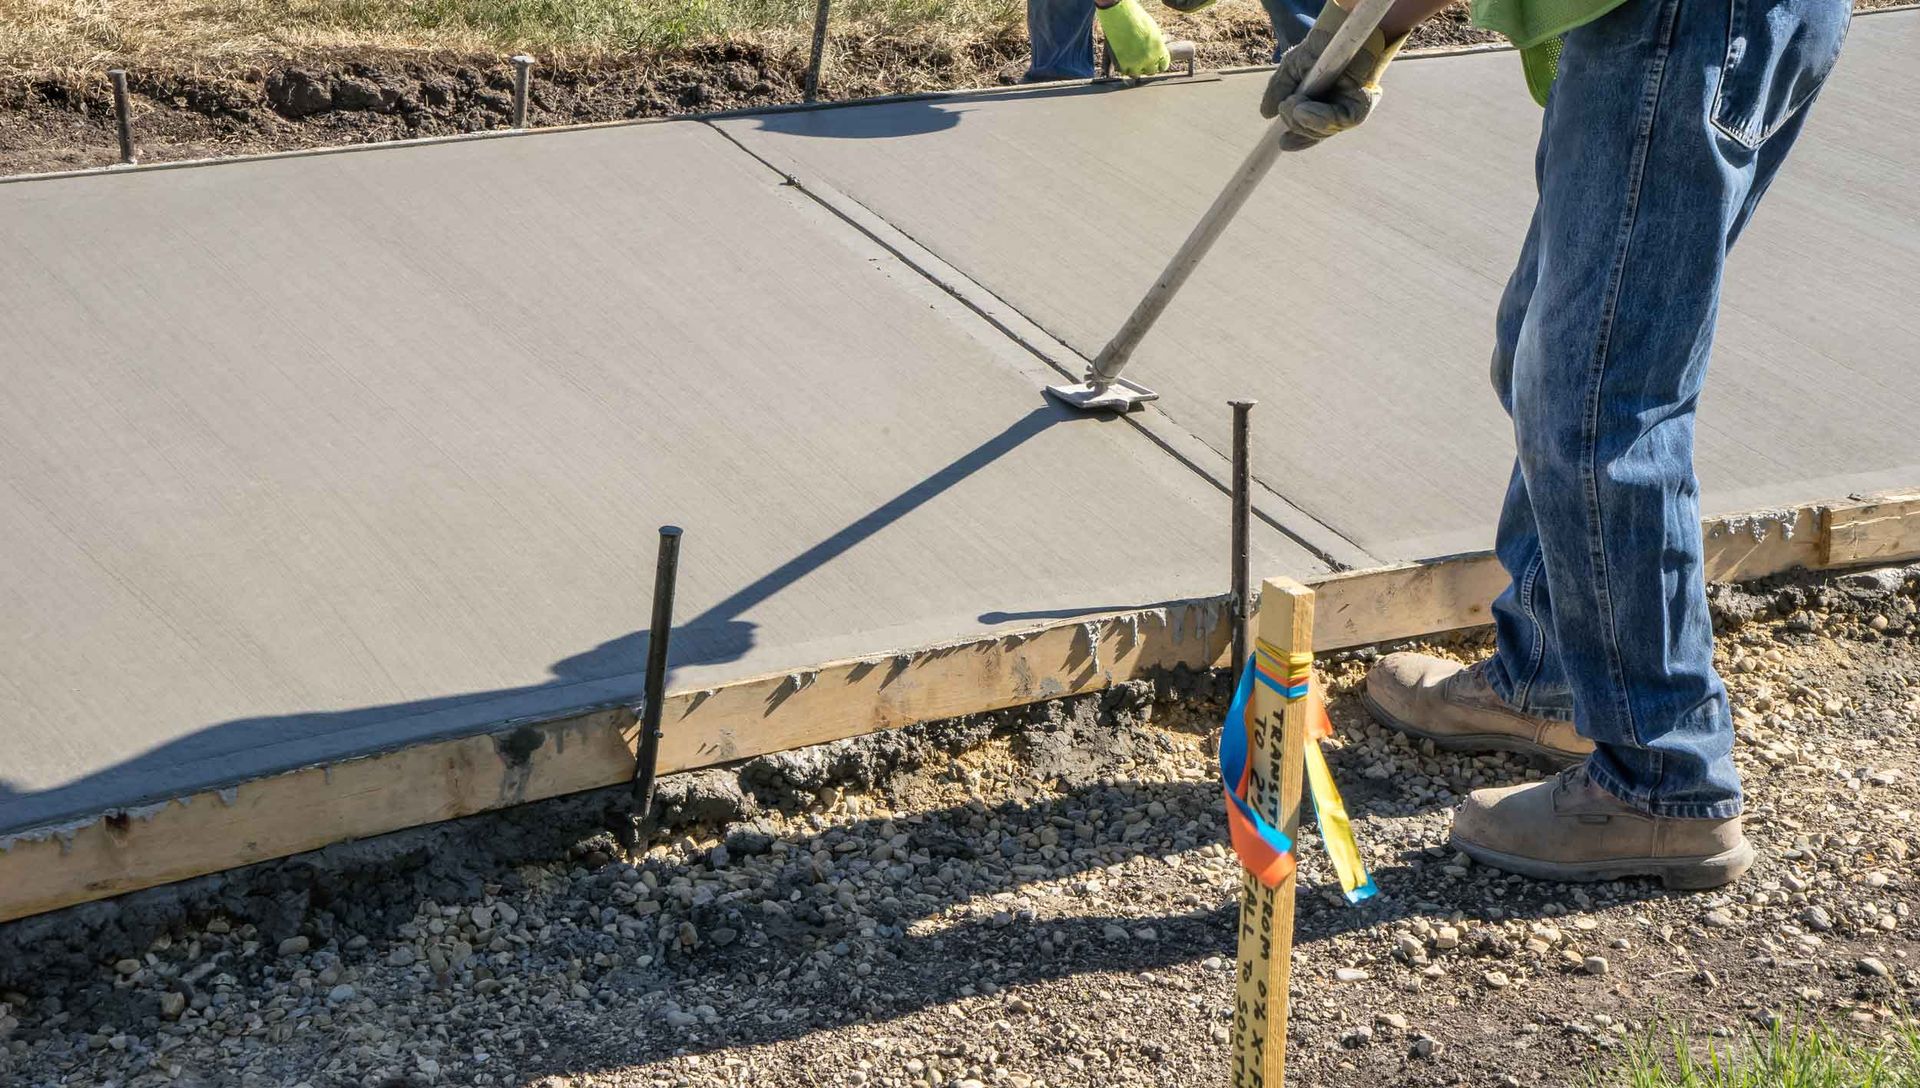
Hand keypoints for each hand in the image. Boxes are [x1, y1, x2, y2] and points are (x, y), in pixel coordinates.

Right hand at [1095, 0, 1171, 76]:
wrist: (1121, 16)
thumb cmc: (1137, 19)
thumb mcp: (1153, 29)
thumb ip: (1158, 41)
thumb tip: (1165, 42)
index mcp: (1160, 49)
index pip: (1163, 65)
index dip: (1159, 64)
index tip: (1156, 62)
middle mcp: (1150, 58)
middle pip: (1151, 71)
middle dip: (1148, 67)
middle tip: (1143, 62)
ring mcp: (1136, 62)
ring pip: (1138, 74)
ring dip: (1135, 69)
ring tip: (1133, 63)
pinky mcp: (1123, 63)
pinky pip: (1125, 72)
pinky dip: (1124, 68)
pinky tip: (1124, 62)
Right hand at [1258, 2, 1405, 148]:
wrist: (1339, 31)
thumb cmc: (1319, 47)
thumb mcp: (1290, 69)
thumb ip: (1278, 91)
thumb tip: (1266, 114)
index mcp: (1320, 104)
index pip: (1310, 129)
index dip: (1298, 139)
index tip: (1282, 143)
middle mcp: (1336, 109)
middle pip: (1315, 133)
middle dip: (1295, 124)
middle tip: (1286, 106)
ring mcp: (1348, 106)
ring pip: (1326, 130)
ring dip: (1304, 123)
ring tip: (1293, 104)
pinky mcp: (1361, 103)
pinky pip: (1342, 121)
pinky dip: (1320, 119)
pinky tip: (1304, 110)